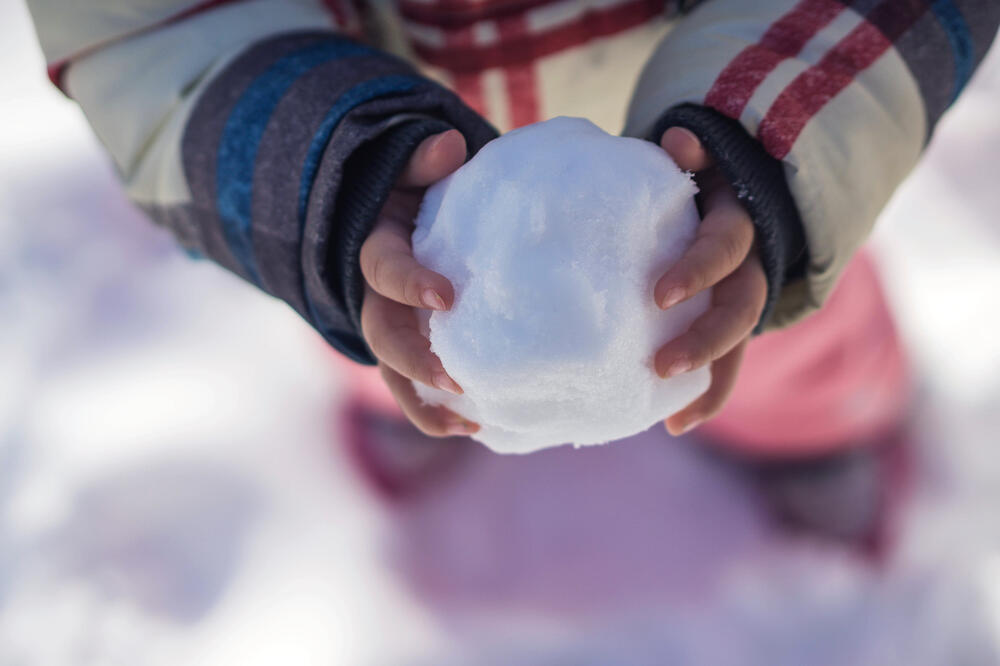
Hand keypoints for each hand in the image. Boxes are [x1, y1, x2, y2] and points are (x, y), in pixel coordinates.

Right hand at [359, 129, 479, 437]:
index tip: (448, 296)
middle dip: (415, 360)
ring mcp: (389, 329)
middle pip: (381, 336)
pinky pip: (414, 389)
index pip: (384, 269)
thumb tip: (448, 144)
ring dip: (424, 404)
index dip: (410, 283)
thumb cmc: (417, 193)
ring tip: (470, 424)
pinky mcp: (408, 352)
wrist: (398, 216)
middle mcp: (375, 298)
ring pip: (392, 376)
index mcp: (379, 249)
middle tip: (456, 380)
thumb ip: (424, 161)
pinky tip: (480, 425)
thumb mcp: (414, 170)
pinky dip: (439, 413)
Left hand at [654, 127, 767, 435]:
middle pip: (740, 307)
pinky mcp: (729, 326)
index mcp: (733, 222)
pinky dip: (705, 396)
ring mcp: (740, 299)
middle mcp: (747, 265)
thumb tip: (682, 139)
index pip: (722, 247)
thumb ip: (689, 155)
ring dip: (708, 380)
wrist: (730, 190)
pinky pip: (726, 366)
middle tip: (659, 366)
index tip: (659, 296)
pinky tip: (675, 424)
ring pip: (739, 345)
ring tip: (673, 420)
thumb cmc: (690, 180)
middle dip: (705, 340)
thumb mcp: (695, 160)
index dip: (698, 270)